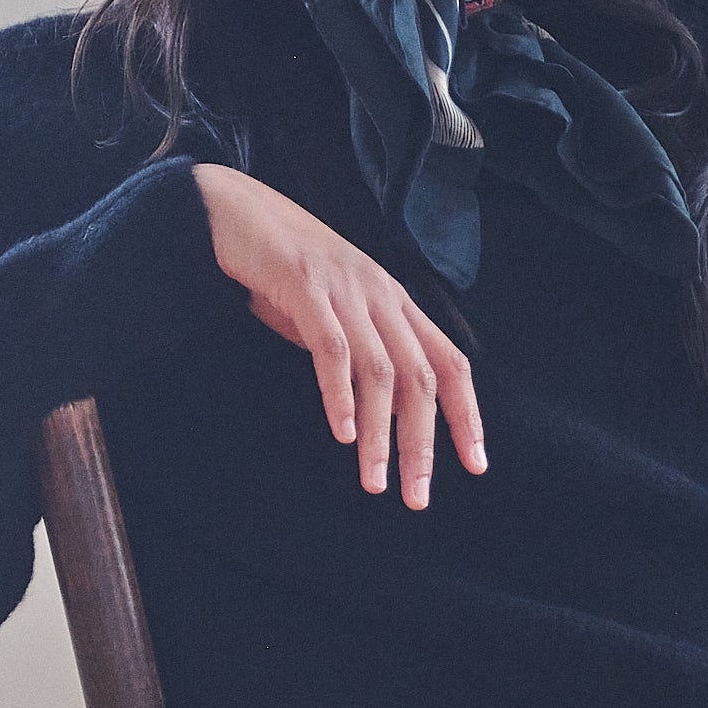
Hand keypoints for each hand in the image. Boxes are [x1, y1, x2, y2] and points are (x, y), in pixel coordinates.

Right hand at [193, 165, 485, 508]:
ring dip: (381, 434)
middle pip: (421, 378)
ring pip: (380, 372)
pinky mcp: (305, 287)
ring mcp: (345, 290)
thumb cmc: (284, 272)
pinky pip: (332, 349)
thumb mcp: (336, 315)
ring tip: (375, 481)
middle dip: (423, 443)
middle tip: (418, 496)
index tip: (475, 465)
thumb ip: (360, 354)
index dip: (466, 415)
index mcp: (396, 303)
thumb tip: (377, 413)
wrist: (232, 210)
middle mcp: (381, 295)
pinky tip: (344, 434)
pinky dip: (341, 395)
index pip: (450, 363)